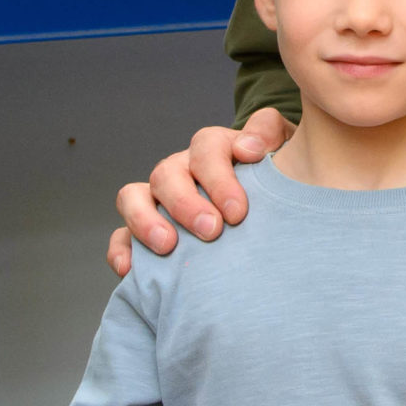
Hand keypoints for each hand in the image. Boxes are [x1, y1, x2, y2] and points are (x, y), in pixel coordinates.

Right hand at [107, 106, 297, 276]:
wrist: (274, 212)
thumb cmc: (278, 184)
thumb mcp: (285, 152)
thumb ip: (271, 135)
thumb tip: (251, 146)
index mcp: (214, 150)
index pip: (206, 146)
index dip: (219, 175)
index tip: (238, 210)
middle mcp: (181, 171)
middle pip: (167, 172)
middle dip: (186, 202)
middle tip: (211, 231)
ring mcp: (159, 200)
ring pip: (133, 196)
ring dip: (146, 220)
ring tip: (168, 246)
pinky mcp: (143, 232)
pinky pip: (121, 236)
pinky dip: (121, 250)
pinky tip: (131, 270)